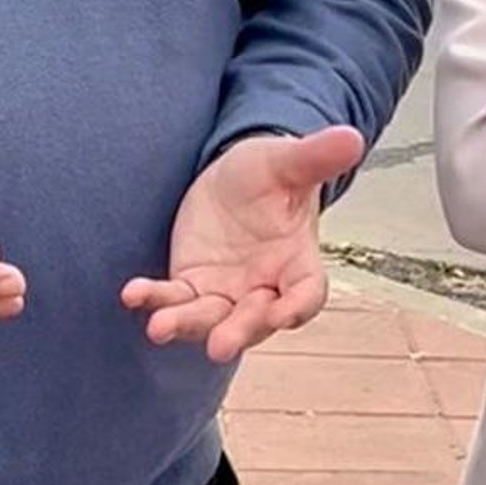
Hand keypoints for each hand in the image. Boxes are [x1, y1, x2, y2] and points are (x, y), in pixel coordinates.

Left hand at [121, 127, 365, 362]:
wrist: (235, 176)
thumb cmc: (271, 173)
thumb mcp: (288, 161)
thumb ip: (316, 157)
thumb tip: (353, 137)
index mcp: (297, 262)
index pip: (306, 293)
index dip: (298, 307)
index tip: (284, 315)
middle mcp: (264, 287)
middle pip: (254, 319)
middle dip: (237, 332)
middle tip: (218, 346)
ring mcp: (226, 291)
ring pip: (208, 318)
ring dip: (186, 325)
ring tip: (159, 327)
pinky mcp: (191, 284)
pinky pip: (173, 298)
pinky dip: (155, 299)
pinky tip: (132, 294)